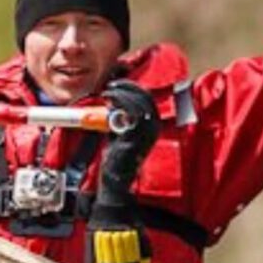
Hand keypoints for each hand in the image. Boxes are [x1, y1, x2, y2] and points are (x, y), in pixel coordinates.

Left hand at [96, 80, 161, 196]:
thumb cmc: (118, 156)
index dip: (132, 88)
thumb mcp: (121, 131)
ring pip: (139, 103)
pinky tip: (109, 102)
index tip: (117, 84)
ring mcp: (146, 131)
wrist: (116, 178)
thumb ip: (120, 117)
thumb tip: (113, 102)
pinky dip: (120, 103)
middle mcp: (153, 126)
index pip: (147, 98)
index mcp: (152, 124)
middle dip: (127, 87)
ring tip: (108, 92)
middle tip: (111, 85)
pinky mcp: (137, 136)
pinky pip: (131, 113)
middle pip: (145, 97)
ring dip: (122, 94)